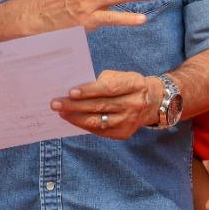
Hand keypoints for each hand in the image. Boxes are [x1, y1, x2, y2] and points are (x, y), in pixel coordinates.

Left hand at [52, 70, 167, 138]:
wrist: (153, 102)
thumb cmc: (130, 85)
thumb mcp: (123, 76)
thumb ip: (103, 81)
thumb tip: (77, 90)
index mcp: (135, 85)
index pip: (109, 89)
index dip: (89, 91)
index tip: (70, 92)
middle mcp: (134, 104)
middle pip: (100, 106)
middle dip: (75, 105)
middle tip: (55, 103)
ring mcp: (129, 121)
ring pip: (97, 121)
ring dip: (76, 118)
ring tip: (61, 113)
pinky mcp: (124, 133)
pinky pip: (99, 131)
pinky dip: (84, 125)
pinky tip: (73, 119)